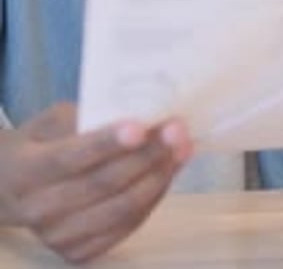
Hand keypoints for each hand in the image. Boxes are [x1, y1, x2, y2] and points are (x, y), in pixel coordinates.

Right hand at [0, 102, 192, 262]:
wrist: (14, 188)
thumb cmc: (42, 142)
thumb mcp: (53, 120)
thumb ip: (87, 118)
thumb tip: (138, 113)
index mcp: (27, 171)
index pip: (71, 157)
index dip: (107, 143)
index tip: (141, 126)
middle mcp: (40, 210)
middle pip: (104, 185)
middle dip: (147, 156)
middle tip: (177, 130)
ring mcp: (59, 237)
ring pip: (122, 209)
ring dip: (159, 176)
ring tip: (182, 148)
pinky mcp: (79, 253)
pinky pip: (128, 225)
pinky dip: (154, 196)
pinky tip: (168, 170)